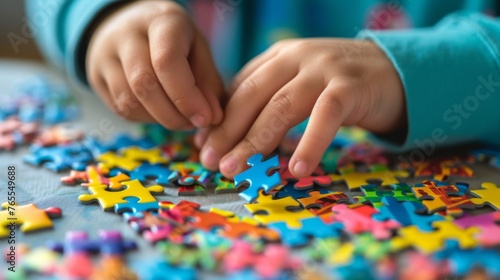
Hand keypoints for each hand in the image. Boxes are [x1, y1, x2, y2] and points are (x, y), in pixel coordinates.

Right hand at [86, 1, 223, 129]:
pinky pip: (120, 109)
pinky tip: (161, 114)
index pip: (167, 61)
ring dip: (160, 120)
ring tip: (181, 120)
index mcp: (160, 21)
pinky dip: (145, 119)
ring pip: (129, 101)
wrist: (132, 25)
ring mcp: (105, 55)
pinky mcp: (96, 76)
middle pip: (144, 83)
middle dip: (174, 114)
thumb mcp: (198, 50)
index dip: (187, 97)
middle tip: (194, 123)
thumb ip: (207, 82)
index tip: (205, 118)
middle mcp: (127, 34)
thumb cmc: (174, 40)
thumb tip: (211, 117)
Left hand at [198, 39, 405, 177]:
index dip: (219, 119)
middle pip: (251, 97)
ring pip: (280, 107)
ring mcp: (323, 70)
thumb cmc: (339, 86)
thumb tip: (235, 137)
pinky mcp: (350, 87)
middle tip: (210, 162)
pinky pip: (325, 117)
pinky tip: (297, 169)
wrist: (395, 70)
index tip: (203, 146)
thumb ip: (271, 101)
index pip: (239, 88)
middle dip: (227, 132)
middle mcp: (296, 57)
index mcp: (279, 57)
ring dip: (256, 141)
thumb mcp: (300, 85)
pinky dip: (309, 143)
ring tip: (237, 168)